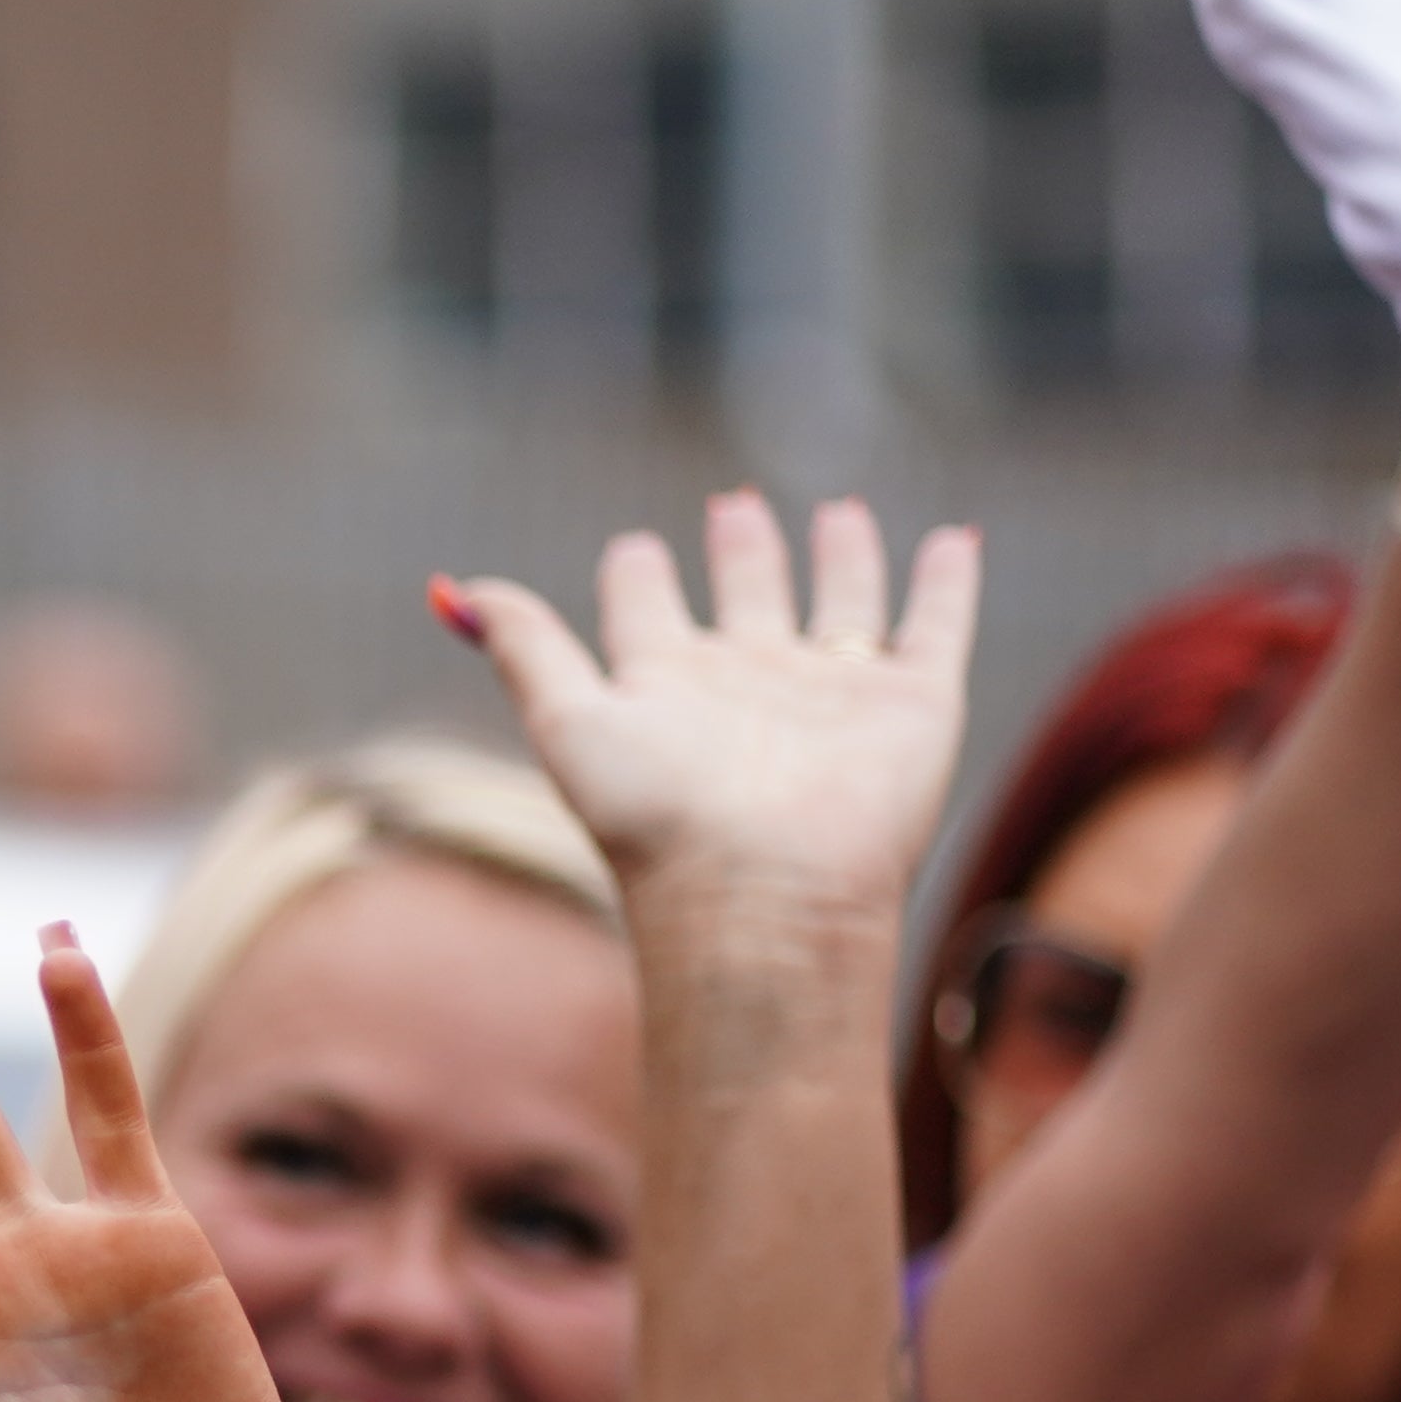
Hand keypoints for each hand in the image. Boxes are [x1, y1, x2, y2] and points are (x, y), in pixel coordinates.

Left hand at [438, 491, 973, 917]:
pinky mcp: (914, 702)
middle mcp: (751, 682)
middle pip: (748, 598)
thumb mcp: (567, 720)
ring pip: (844, 604)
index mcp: (669, 684)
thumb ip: (522, 647)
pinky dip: (947, 584)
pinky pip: (937, 625)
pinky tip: (953, 540)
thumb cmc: (659, 818)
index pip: (648, 611)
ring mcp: (834, 691)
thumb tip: (447, 590)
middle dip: (741, 552)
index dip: (638, 577)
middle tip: (731, 508)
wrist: (766, 893)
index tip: (634, 550)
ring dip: (843, 558)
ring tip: (840, 512)